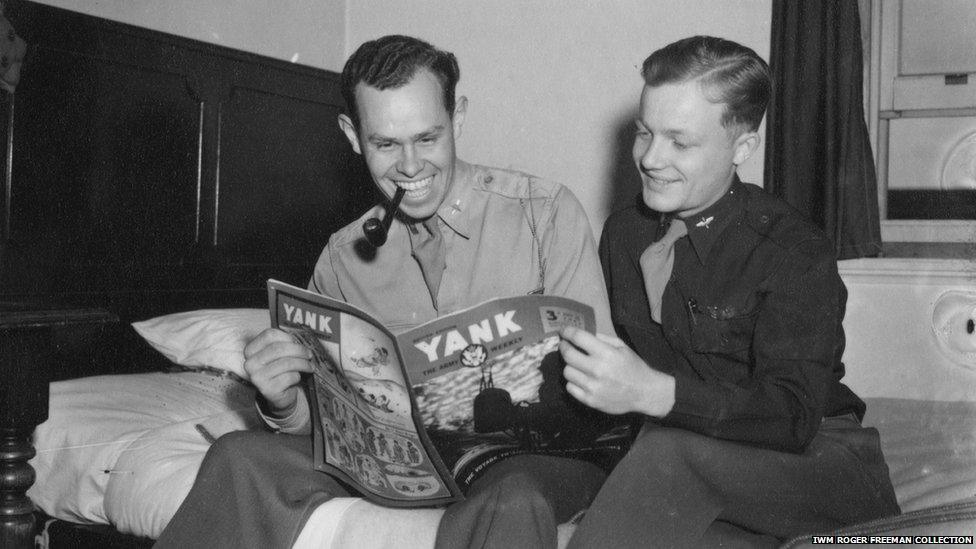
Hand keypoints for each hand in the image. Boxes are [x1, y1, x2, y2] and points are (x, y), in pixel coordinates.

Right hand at [243, 328, 314, 416]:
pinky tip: (298, 378)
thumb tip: (298, 338)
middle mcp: (250, 363)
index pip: (269, 335)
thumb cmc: (281, 370)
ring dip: (303, 364)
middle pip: (279, 348)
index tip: (297, 342)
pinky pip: (289, 377)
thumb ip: (284, 344)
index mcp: (250, 350)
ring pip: (286, 363)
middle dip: (299, 350)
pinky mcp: (267, 389)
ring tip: (309, 366)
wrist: (280, 395)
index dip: (287, 337)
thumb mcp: (279, 355)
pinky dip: (298, 376)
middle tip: (309, 354)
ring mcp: (257, 377)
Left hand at [558, 327, 675, 416]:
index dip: (567, 332)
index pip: (578, 338)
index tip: (564, 331)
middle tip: (564, 345)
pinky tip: (581, 378)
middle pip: (567, 355)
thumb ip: (602, 338)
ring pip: (567, 372)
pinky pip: (570, 387)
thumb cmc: (633, 367)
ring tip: (577, 364)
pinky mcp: (590, 400)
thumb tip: (581, 333)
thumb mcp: (622, 347)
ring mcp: (593, 387)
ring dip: (569, 366)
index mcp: (606, 353)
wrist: (644, 392)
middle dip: (563, 347)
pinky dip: (573, 381)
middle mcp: (598, 369)